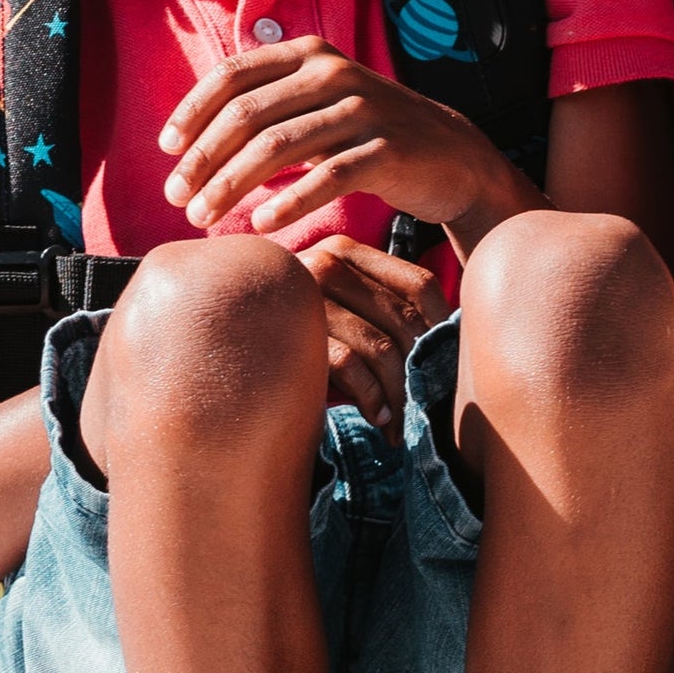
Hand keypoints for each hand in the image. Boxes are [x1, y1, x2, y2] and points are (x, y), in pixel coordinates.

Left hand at [159, 40, 532, 244]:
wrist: (450, 155)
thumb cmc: (366, 135)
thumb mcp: (317, 103)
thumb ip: (267, 105)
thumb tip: (191, 135)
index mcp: (309, 54)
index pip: (235, 75)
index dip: (193, 111)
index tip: (166, 150)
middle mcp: (334, 73)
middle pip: (248, 115)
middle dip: (203, 158)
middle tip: (175, 197)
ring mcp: (363, 110)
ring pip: (279, 147)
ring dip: (231, 186)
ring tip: (203, 217)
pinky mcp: (387, 150)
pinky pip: (326, 177)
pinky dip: (288, 203)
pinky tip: (260, 226)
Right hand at [298, 234, 444, 426]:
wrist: (222, 345)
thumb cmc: (295, 335)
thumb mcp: (342, 308)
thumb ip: (380, 307)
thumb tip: (451, 338)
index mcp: (346, 250)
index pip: (420, 286)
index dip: (444, 330)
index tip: (448, 366)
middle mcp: (326, 261)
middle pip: (403, 319)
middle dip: (423, 371)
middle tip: (430, 408)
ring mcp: (305, 295)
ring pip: (380, 346)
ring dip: (400, 394)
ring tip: (405, 423)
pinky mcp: (288, 331)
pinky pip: (348, 366)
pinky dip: (370, 397)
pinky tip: (376, 417)